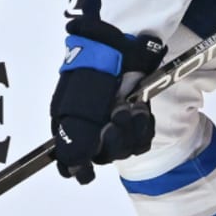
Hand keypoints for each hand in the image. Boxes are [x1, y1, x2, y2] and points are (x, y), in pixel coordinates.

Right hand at [50, 19, 165, 184]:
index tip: (88, 170)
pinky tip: (140, 108)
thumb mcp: (77, 100)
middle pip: (105, 155)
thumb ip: (74, 136)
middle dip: (115, 138)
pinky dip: (144, 126)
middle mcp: (93, 129)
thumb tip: (71, 166)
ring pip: (126, 148)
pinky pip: (143, 139)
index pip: (72, 161)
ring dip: (132, 129)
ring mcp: (115, 124)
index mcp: (71, 124)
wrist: (122, 44)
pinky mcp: (135, 120)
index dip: (81, 168)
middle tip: (118, 111)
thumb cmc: (96, 65)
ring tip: (131, 105)